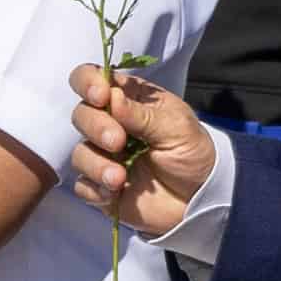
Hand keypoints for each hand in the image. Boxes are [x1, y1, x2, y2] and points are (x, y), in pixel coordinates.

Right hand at [66, 64, 219, 232]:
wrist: (201, 202)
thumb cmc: (193, 155)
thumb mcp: (178, 128)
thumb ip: (142, 114)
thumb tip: (111, 96)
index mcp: (129, 100)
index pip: (95, 78)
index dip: (89, 82)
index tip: (100, 96)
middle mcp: (111, 124)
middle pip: (82, 114)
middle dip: (95, 126)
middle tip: (118, 142)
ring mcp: (104, 156)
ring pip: (79, 152)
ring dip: (96, 164)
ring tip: (119, 178)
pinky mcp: (101, 186)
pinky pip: (82, 185)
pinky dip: (95, 189)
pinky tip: (114, 194)